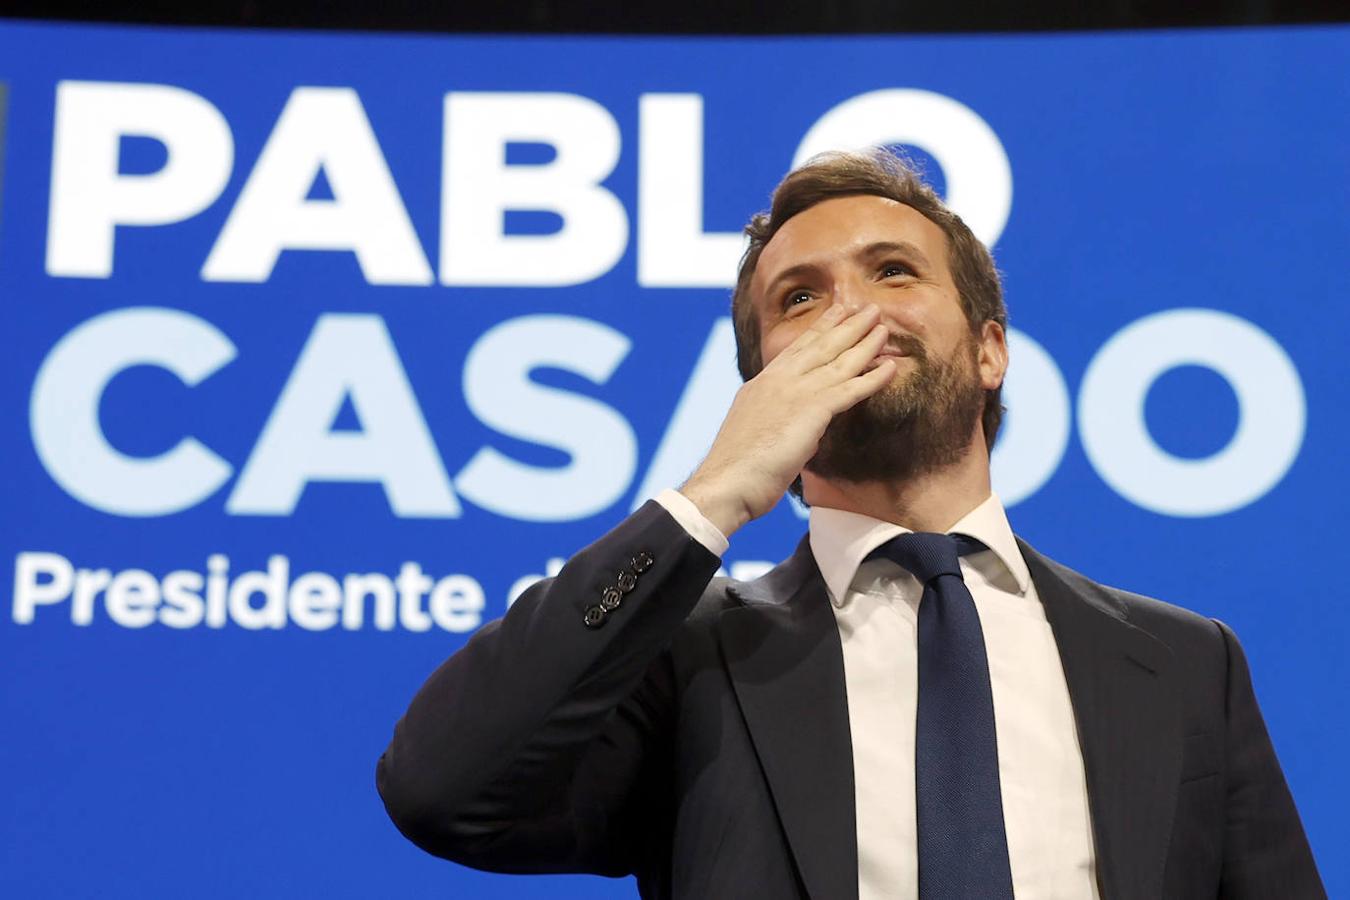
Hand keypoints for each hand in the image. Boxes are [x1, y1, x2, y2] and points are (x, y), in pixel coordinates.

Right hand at [679, 303, 894, 537]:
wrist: (727, 481)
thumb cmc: (736, 469)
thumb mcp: (754, 432)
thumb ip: (777, 421)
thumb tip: (800, 428)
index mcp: (762, 384)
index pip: (796, 350)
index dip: (819, 330)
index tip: (835, 313)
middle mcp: (778, 380)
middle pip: (819, 345)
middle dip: (845, 324)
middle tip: (866, 308)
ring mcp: (795, 392)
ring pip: (837, 361)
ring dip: (864, 342)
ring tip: (883, 324)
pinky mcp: (811, 409)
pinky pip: (850, 389)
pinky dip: (873, 378)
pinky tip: (890, 367)